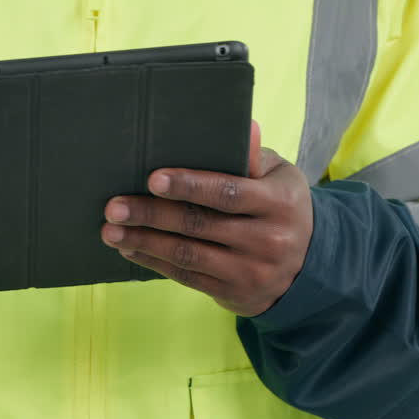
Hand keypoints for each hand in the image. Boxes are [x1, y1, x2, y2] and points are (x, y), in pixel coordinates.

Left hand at [100, 121, 313, 316]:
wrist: (307, 267)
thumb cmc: (280, 207)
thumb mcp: (278, 177)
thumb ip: (253, 157)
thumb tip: (244, 125)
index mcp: (279, 203)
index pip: (228, 192)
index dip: (190, 185)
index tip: (153, 179)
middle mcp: (268, 240)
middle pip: (199, 224)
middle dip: (152, 215)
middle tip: (114, 206)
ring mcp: (250, 271)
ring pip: (187, 254)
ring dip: (144, 241)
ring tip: (111, 230)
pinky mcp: (233, 293)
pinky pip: (187, 276)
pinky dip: (154, 261)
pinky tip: (130, 247)